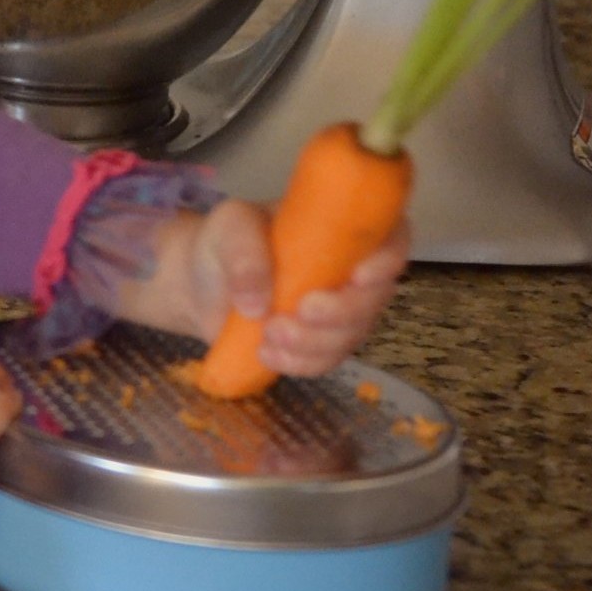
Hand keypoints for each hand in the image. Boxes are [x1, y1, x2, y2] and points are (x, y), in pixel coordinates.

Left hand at [115, 200, 409, 378]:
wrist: (202, 281)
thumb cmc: (226, 240)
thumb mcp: (229, 228)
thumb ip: (244, 254)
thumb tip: (256, 303)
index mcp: (340, 226)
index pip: (390, 237)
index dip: (387, 259)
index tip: (358, 276)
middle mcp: (349, 269)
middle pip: (376, 297)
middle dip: (344, 311)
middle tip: (303, 310)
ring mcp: (338, 310)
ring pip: (352, 335)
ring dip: (316, 343)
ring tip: (269, 334)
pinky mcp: (319, 342)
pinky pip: (326, 362)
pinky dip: (300, 364)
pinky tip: (267, 355)